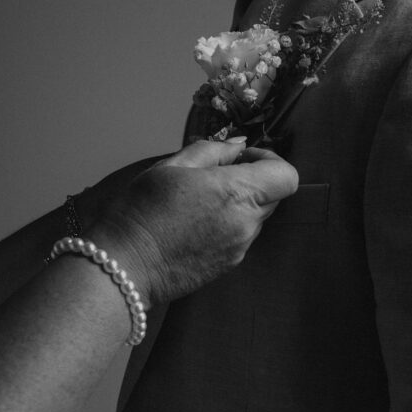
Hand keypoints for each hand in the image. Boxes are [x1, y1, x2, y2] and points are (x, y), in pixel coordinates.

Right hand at [92, 139, 297, 306]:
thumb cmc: (141, 211)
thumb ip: (212, 151)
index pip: (286, 175)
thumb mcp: (171, 166)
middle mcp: (245, 223)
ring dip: (237, 206)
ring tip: (196, 205)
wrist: (125, 265)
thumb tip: (237, 146)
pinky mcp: (228, 265)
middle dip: (251, 182)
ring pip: (255, 218)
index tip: (241, 159)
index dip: (269, 160)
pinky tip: (193, 226)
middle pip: (272, 196)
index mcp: (236, 192)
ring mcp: (239, 248)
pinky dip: (226, 226)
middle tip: (213, 178)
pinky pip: (239, 237)